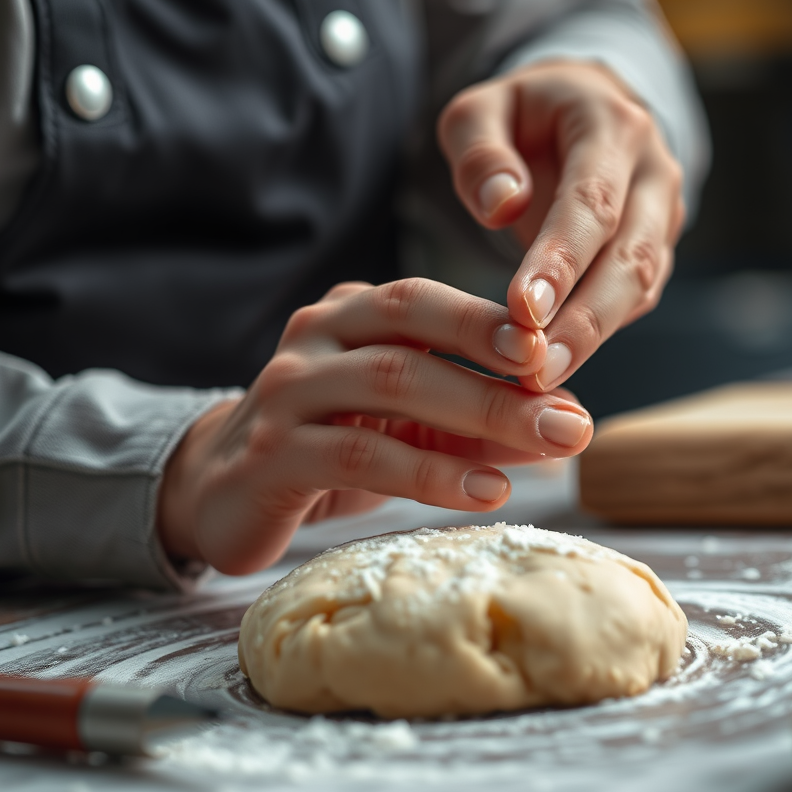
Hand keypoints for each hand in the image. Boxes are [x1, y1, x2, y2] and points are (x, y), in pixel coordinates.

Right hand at [156, 279, 592, 573]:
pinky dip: (429, 473)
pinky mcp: (273, 453)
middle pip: (413, 331)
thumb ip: (476, 422)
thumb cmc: (330, 448)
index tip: (557, 351)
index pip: (425, 300)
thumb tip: (566, 425)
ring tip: (545, 448)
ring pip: (390, 384)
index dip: (491, 320)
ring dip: (476, 415)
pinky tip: (484, 491)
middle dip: (496, 370)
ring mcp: (288, 390)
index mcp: (349, 315)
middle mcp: (315, 336)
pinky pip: (360, 455)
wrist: (224, 490)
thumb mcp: (409, 429)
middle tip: (567, 409)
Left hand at [438, 60, 684, 392]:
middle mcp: (653, 172)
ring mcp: (663, 215)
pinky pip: (635, 299)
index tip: (523, 310)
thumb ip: (481, 150)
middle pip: (630, 256)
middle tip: (536, 368)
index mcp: (612, 126)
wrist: (583, 109)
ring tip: (541, 380)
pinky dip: (599, 335)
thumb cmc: (523, 115)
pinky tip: (557, 364)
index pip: (591, 202)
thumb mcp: (483, 109)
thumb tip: (502, 205)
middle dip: (583, 320)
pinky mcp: (655, 251)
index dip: (561, 259)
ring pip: (641, 287)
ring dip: (593, 338)